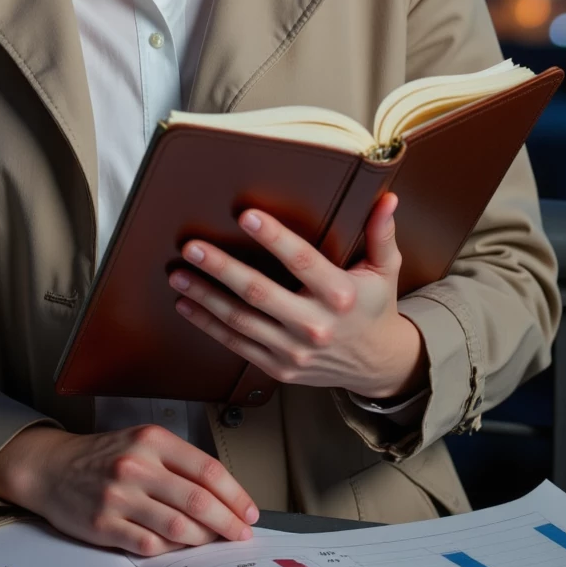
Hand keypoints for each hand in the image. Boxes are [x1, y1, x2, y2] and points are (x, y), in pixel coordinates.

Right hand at [0, 423, 259, 556]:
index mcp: (152, 440)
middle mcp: (137, 465)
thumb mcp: (141, 443)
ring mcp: (119, 496)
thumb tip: (223, 497)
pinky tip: (179, 549)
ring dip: (203, 540)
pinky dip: (171, 550)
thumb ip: (178, 464)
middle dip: (228, 523)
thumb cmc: (103, 457)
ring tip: (213, 543)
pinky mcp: (104, 525)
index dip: (235, 495)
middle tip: (241, 536)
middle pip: (198, 501)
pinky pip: (149, 545)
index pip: (208, 469)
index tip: (249, 512)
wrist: (51, 467)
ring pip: (177, 527)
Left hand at [168, 192, 426, 398]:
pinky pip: (236, 344)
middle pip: (260, 293)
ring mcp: (294, 350)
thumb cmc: (375, 308)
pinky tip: (187, 304)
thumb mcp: (385, 270)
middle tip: (192, 248)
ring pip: (240, 320)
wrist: (376, 366)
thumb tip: (386, 199)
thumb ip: (381, 234)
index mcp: (341, 295)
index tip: (247, 216)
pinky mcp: (279, 367)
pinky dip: (208, 325)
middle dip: (222, 269)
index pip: (303, 262)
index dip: (274, 238)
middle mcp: (316, 324)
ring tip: (178, 274)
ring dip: (205, 296)